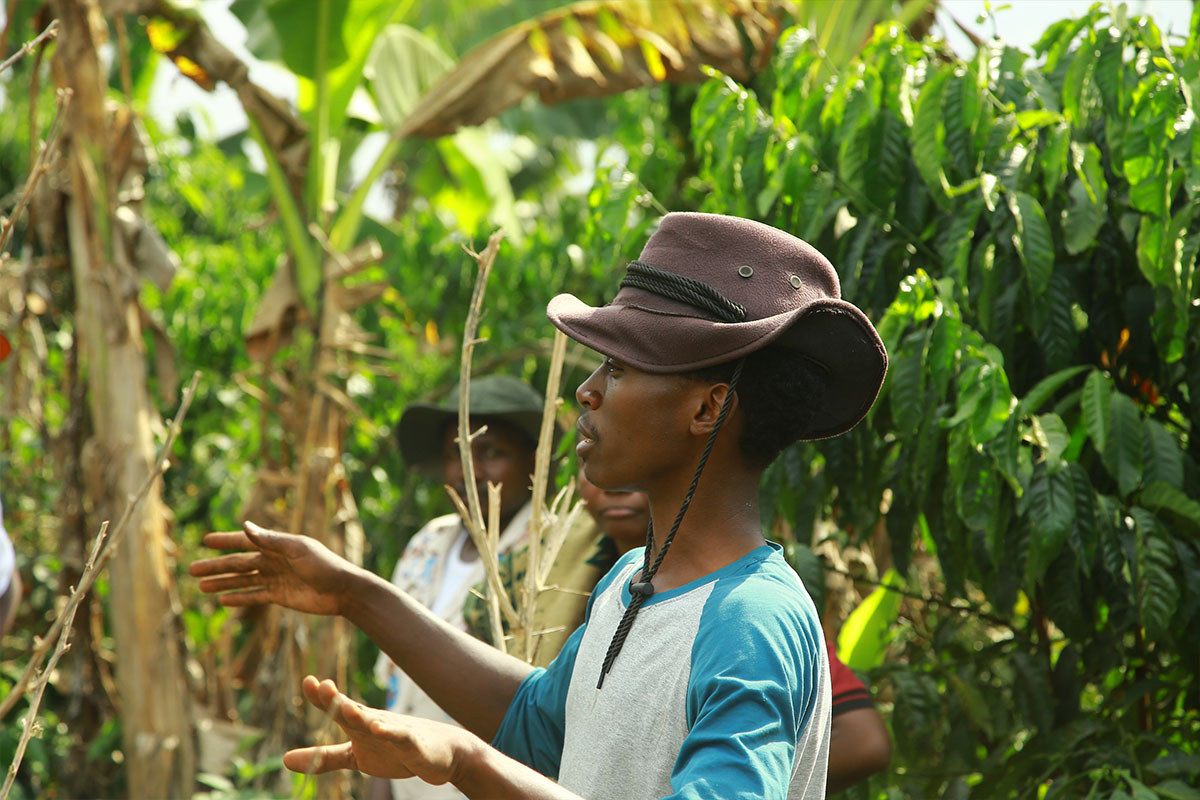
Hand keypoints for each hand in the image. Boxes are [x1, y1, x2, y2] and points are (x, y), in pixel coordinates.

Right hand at [188, 522, 354, 615]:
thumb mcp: (297, 550)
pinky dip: (239, 598)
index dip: (226, 541)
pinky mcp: (281, 596)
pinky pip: (255, 596)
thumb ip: (270, 540)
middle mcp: (274, 561)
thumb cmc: (324, 565)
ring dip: (223, 583)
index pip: (246, 541)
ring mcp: (276, 579)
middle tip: (192, 570)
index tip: (206, 540)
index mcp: (278, 545)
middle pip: (239, 563)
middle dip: (216, 566)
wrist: (344, 591)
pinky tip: (223, 600)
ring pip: (243, 580)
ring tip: (201, 587)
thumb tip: (245, 526)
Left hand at [283, 676, 473, 785]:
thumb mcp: (355, 757)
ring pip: (375, 721)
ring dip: (361, 715)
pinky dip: (391, 732)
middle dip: (337, 699)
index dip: (322, 696)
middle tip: (321, 685)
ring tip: (345, 708)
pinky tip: (380, 729)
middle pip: (353, 710)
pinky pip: (400, 737)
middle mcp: (374, 721)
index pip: (337, 707)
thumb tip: (285, 760)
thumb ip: (323, 757)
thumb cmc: (395, 750)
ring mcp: (394, 730)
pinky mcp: (412, 744)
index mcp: (359, 723)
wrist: (440, 754)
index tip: (307, 681)